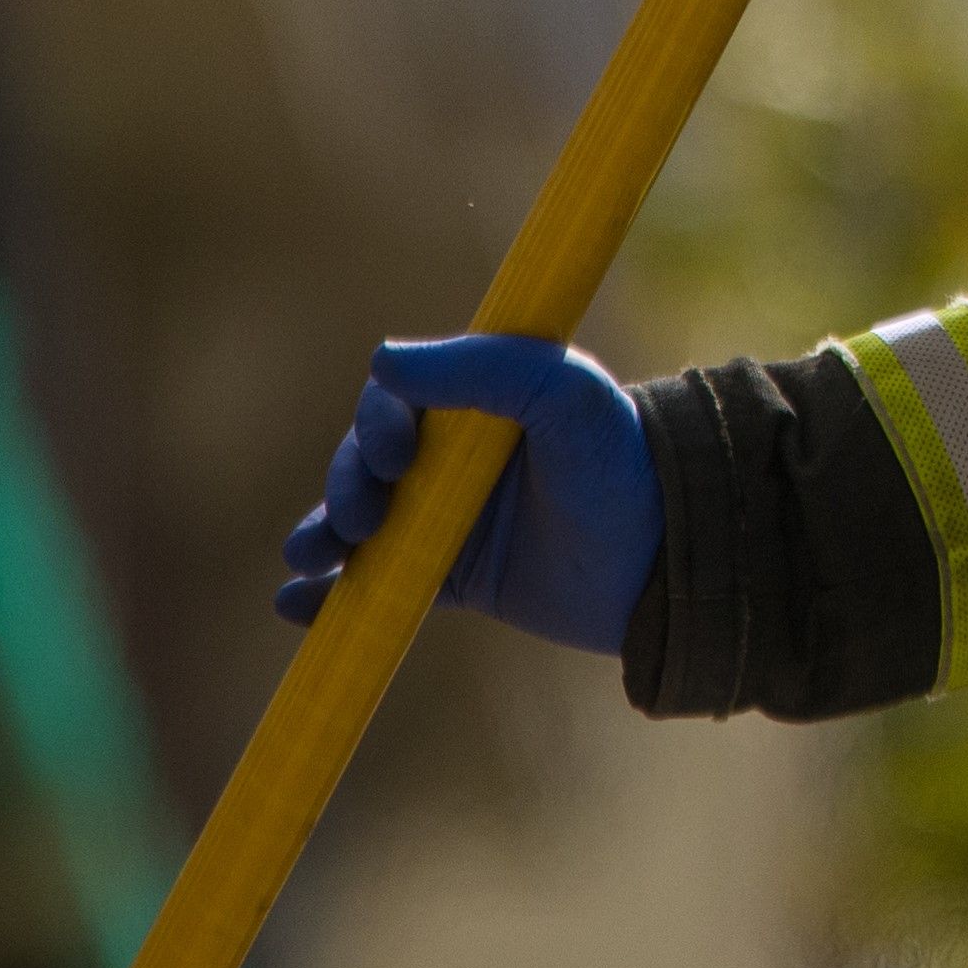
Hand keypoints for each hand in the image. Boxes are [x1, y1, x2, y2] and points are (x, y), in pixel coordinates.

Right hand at [276, 331, 657, 646]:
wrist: (669, 560)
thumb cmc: (621, 461)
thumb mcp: (562, 394)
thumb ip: (481, 368)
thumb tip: (382, 359)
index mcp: (476, 399)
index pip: (396, 402)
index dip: (377, 427)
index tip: (396, 458)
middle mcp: (454, 455)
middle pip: (366, 463)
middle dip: (347, 487)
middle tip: (361, 520)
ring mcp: (449, 519)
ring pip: (360, 523)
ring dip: (321, 536)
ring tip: (308, 560)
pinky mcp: (454, 579)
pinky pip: (377, 586)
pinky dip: (330, 597)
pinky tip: (298, 608)